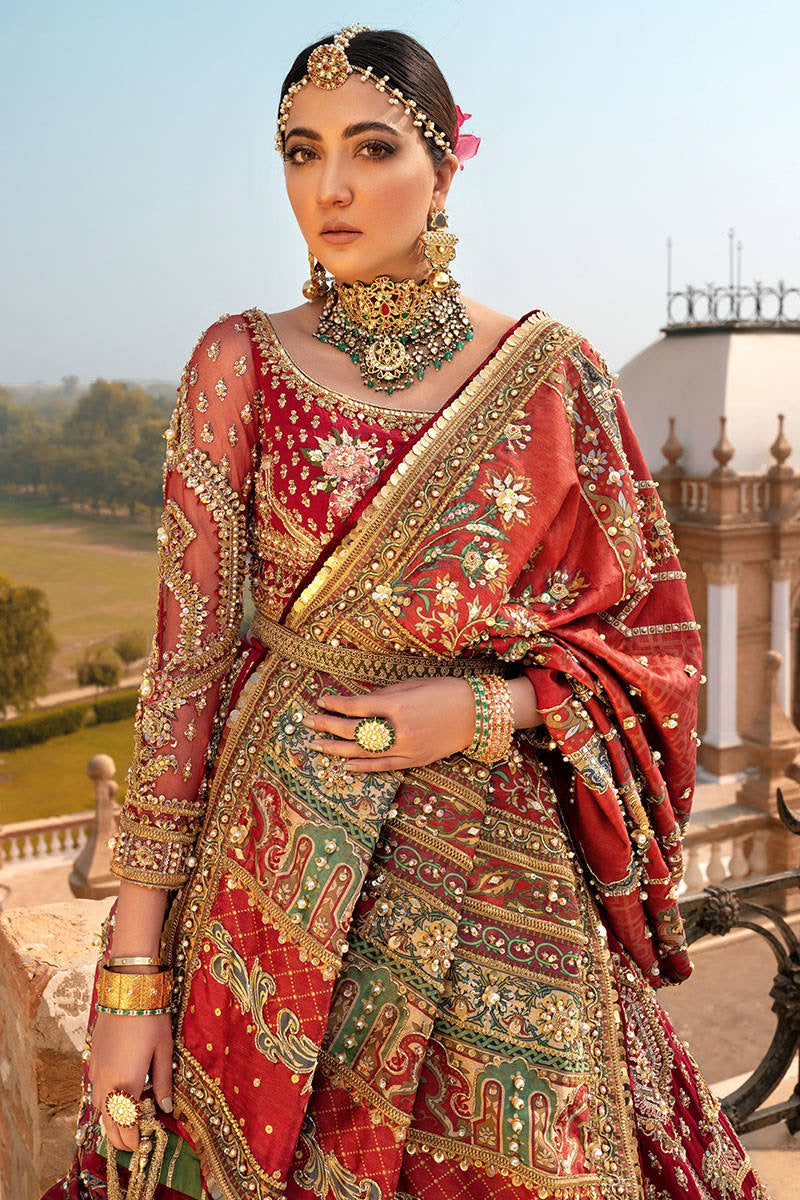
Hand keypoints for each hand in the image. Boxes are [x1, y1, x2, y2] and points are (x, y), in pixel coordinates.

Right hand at [89, 1008, 173, 1152]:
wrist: (127, 991)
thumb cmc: (151, 1018)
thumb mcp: (164, 1050)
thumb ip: (163, 1082)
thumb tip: (166, 1108)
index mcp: (127, 1082)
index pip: (126, 1123)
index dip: (132, 1139)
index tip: (141, 1146)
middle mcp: (106, 1081)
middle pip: (108, 1121)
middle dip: (119, 1137)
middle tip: (132, 1145)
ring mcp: (96, 1070)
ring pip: (98, 1106)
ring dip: (109, 1120)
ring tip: (124, 1124)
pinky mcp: (92, 1059)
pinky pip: (94, 1090)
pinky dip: (103, 1101)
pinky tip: (116, 1096)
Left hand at [304, 677, 477, 772]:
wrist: (477, 714)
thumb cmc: (445, 691)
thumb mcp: (413, 685)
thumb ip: (384, 695)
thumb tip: (358, 702)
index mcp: (399, 705)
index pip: (357, 707)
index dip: (336, 704)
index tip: (320, 700)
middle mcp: (400, 729)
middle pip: (355, 730)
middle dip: (328, 726)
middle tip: (307, 722)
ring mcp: (407, 748)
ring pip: (364, 752)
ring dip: (337, 749)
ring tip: (315, 746)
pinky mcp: (415, 760)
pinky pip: (383, 766)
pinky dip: (363, 766)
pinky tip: (344, 765)